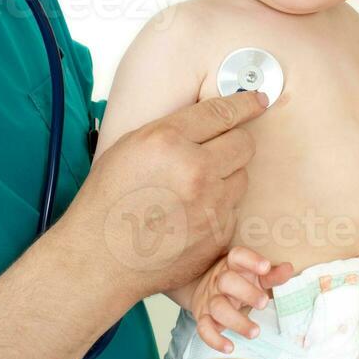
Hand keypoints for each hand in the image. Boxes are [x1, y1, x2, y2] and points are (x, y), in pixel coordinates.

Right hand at [61, 90, 271, 305]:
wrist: (99, 258)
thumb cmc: (108, 200)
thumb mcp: (130, 146)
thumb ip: (173, 129)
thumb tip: (211, 115)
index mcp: (168, 140)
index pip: (222, 112)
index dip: (246, 103)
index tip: (259, 100)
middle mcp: (194, 170)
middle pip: (244, 144)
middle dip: (234, 143)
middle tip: (217, 151)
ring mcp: (210, 206)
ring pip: (242, 178)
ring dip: (225, 178)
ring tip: (192, 189)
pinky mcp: (218, 235)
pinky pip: (233, 211)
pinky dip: (218, 210)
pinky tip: (189, 216)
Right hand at [189, 246, 294, 352]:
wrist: (209, 290)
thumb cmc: (241, 282)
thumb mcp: (257, 277)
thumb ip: (273, 275)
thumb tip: (288, 268)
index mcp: (233, 265)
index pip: (238, 256)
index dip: (250, 260)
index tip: (266, 267)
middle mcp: (219, 281)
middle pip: (227, 282)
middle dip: (246, 293)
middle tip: (263, 303)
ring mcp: (209, 299)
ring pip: (218, 307)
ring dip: (236, 321)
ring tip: (255, 332)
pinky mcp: (203, 317)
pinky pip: (203, 329)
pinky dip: (214, 340)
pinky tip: (229, 348)